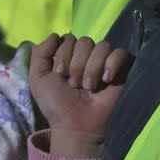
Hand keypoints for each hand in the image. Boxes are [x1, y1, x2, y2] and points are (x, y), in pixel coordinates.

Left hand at [28, 34, 131, 158]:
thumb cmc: (56, 104)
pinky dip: (112, 64)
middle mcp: (87, 56)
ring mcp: (104, 62)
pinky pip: (120, 53)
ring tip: (89, 87)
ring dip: (92, 68)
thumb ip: (40, 53)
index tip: (60, 75)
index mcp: (69, 55)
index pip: (69, 38)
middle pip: (85, 41)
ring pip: (102, 46)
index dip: (63, 55)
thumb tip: (55, 34)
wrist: (75, 125)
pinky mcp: (121, 70)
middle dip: (77, 64)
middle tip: (74, 84)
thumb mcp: (38, 78)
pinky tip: (106, 80)